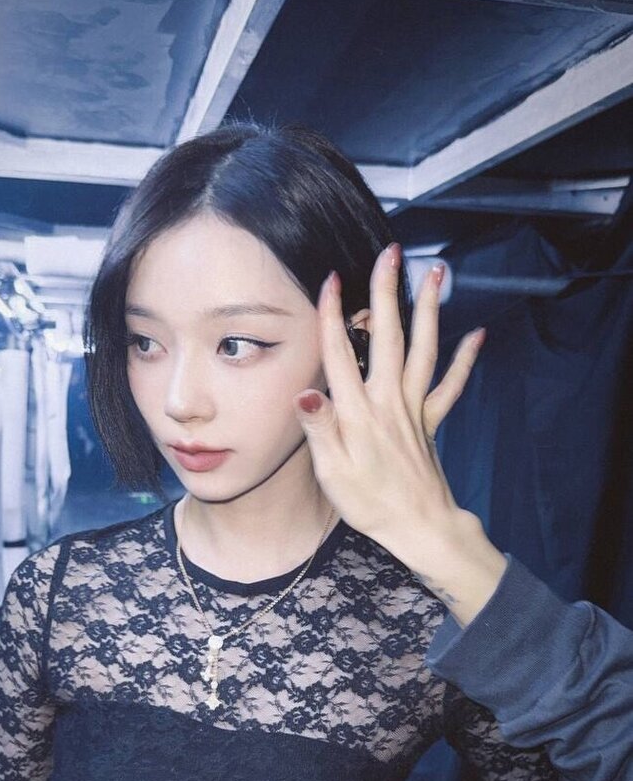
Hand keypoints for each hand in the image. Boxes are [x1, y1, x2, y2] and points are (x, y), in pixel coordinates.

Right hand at [293, 242, 485, 544]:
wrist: (418, 526)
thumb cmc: (370, 503)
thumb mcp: (332, 472)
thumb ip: (320, 429)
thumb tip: (303, 394)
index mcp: (358, 412)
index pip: (340, 354)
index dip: (332, 315)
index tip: (330, 278)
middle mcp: (388, 401)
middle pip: (389, 338)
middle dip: (388, 293)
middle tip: (390, 254)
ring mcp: (413, 409)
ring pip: (424, 350)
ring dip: (429, 310)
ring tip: (436, 274)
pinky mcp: (428, 422)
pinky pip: (450, 386)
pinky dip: (464, 360)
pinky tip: (476, 335)